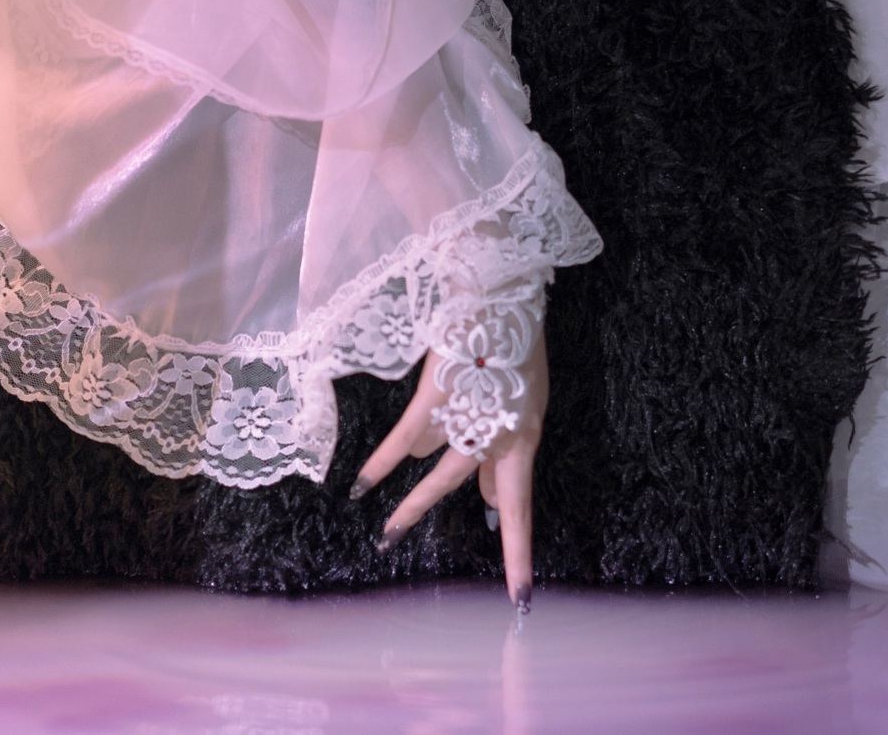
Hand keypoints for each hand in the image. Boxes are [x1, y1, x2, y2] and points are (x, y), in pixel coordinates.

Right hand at [354, 329, 545, 607]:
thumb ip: (503, 453)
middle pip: (479, 494)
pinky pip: (405, 440)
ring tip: (388, 533)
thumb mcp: (524, 403)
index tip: (523, 597)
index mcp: (525, 436)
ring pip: (438, 474)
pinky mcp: (437, 396)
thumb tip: (485, 500)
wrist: (496, 291)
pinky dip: (382, 463)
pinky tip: (362, 486)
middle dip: (485, 542)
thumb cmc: (511, 344)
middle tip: (490, 591)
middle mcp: (501, 432)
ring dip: (410, 505)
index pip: (521, 505)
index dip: (520, 552)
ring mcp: (469, 415)